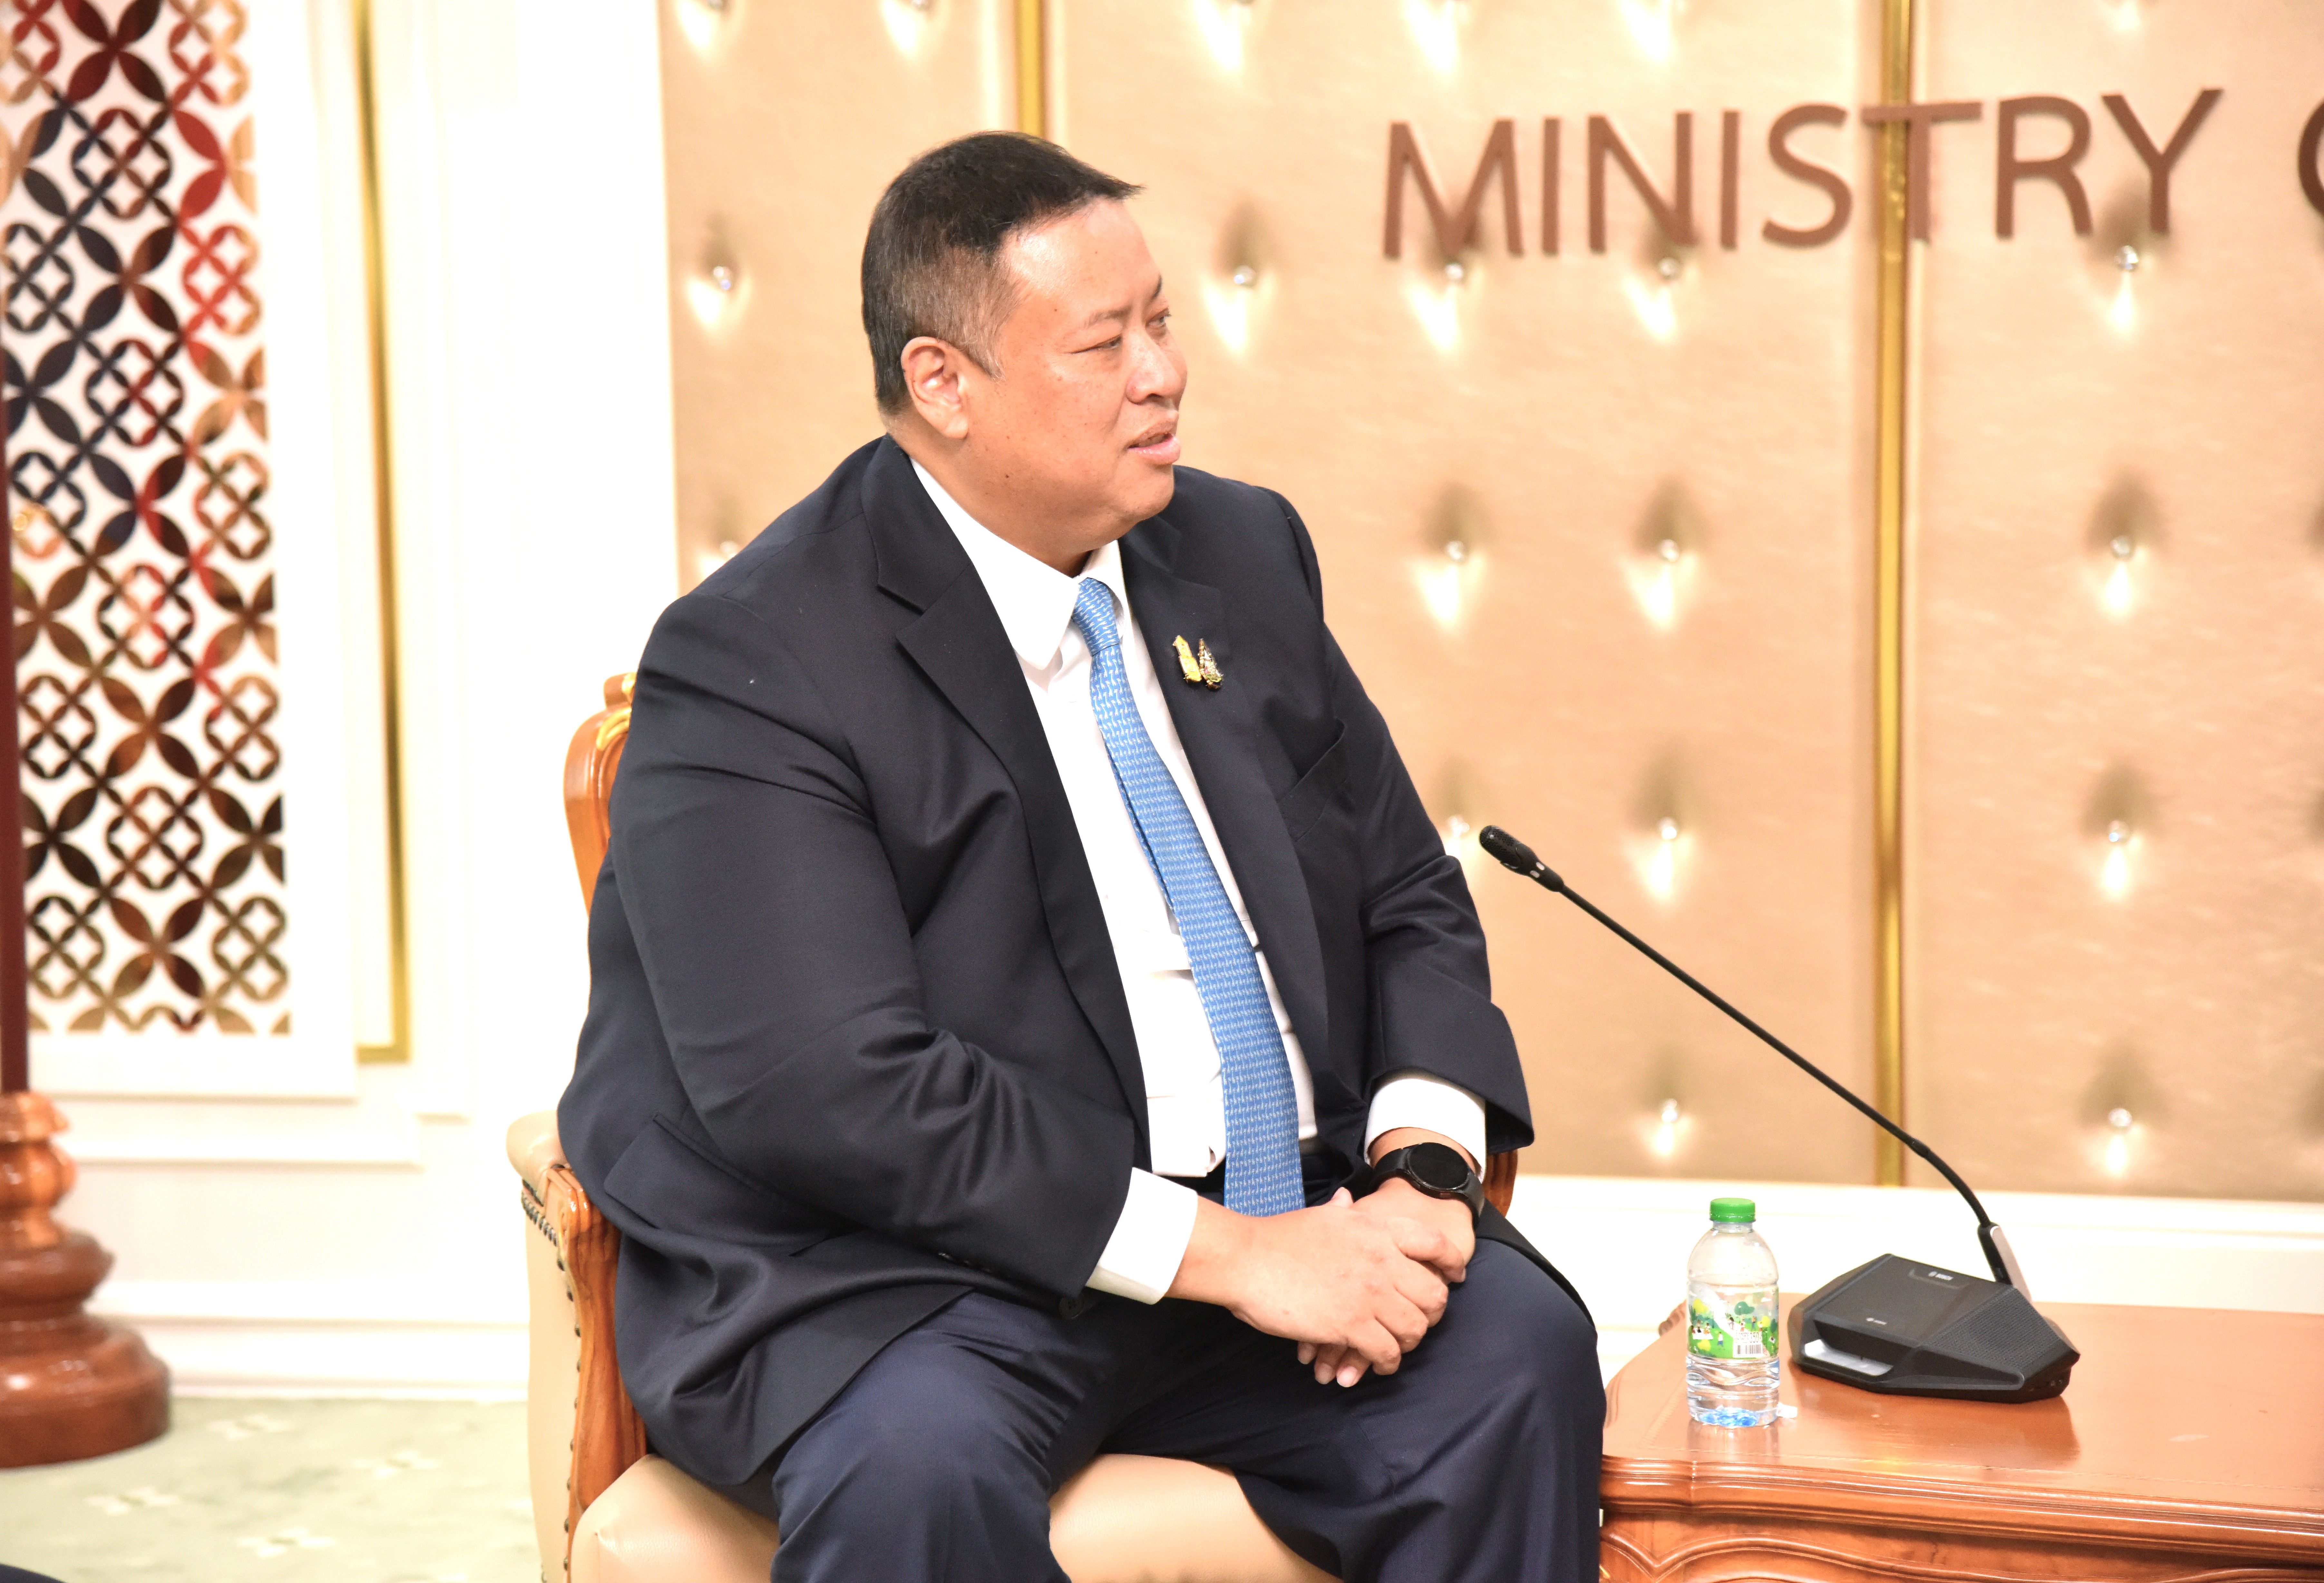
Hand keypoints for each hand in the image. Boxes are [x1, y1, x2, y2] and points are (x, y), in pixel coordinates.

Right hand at [1298, 1176, 1476, 1385]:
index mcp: (1376, 1229)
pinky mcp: (1350, 1324)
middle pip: (1434, 1294)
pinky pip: (1387, 1351)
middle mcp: (1381, 1259)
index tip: (1454, 1277)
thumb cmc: (1277, 1238)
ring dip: (1408, 1341)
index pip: (1434, 1243)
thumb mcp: (1321, 1216)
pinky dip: (1386, 1362)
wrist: (1246, 1258)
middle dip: (1431, 1313)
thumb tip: (1348, 1198)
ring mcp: (1368, 1293)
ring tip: (1395, 1346)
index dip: (1451, 1263)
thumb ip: (1343, 1212)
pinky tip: (1375, 1362)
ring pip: (1415, 1327)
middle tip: (1418, 1322)